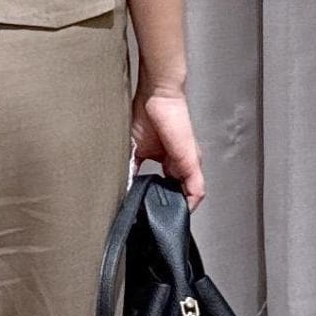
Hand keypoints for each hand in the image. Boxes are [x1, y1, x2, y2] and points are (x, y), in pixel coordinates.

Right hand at [130, 81, 205, 209]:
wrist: (157, 96)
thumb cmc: (146, 115)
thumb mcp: (133, 149)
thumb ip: (130, 169)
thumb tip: (120, 187)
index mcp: (167, 162)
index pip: (167, 189)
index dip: (160, 201)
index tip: (149, 211)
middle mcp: (180, 164)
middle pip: (179, 194)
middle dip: (170, 208)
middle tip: (157, 220)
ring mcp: (187, 164)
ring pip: (189, 195)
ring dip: (179, 208)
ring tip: (166, 219)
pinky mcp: (191, 162)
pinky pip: (196, 190)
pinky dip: (188, 203)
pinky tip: (178, 211)